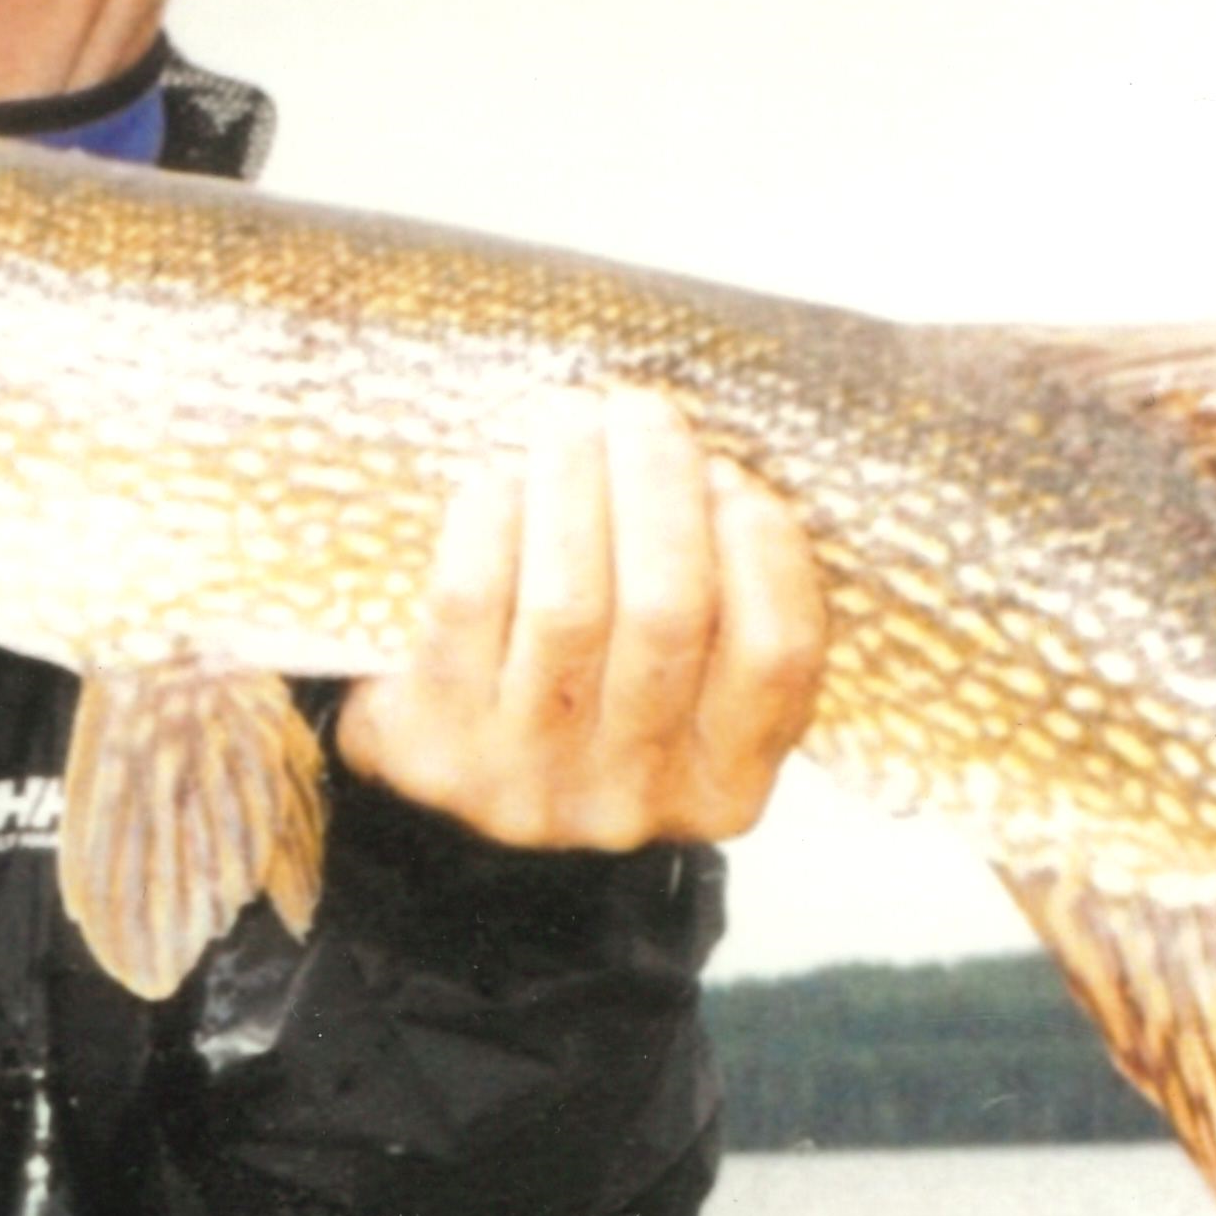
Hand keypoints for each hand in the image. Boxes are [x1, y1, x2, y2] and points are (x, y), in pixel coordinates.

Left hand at [336, 384, 826, 851]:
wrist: (447, 806)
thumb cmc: (584, 715)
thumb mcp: (681, 703)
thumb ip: (720, 616)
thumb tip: (710, 474)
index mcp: (723, 785)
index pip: (778, 653)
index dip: (763, 545)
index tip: (730, 474)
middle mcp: (632, 793)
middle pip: (668, 610)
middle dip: (659, 483)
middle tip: (641, 409)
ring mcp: (529, 776)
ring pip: (569, 601)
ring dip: (575, 481)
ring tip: (572, 417)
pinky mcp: (437, 743)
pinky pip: (472, 600)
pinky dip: (494, 517)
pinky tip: (503, 475)